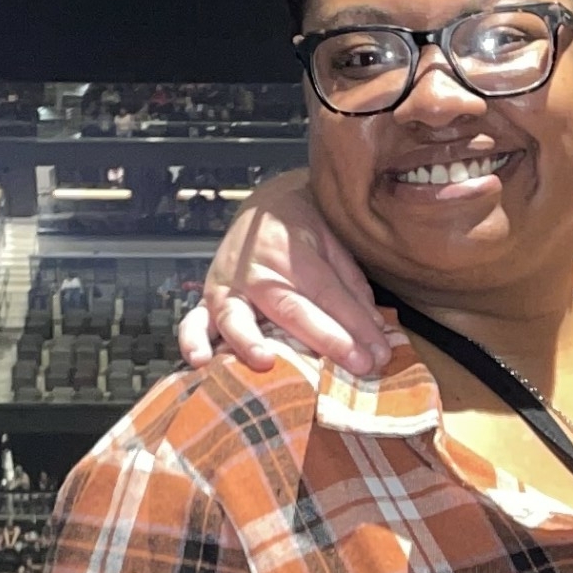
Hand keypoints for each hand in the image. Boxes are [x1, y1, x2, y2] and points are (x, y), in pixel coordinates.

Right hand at [177, 170, 397, 376]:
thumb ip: (352, 289)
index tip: (379, 354)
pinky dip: (193, 341)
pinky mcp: (207, 302)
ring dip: (247, 341)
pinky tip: (200, 361)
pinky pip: (193, 322)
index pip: (327, 293)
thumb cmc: (305, 233)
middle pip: (290, 307)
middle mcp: (256, 270)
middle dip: (326, 339)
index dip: (355, 325)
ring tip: (264, 363)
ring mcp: (227, 287)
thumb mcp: (334, 247)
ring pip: (236, 317)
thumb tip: (374, 336)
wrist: (265, 206)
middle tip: (358, 365)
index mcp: (291, 251)